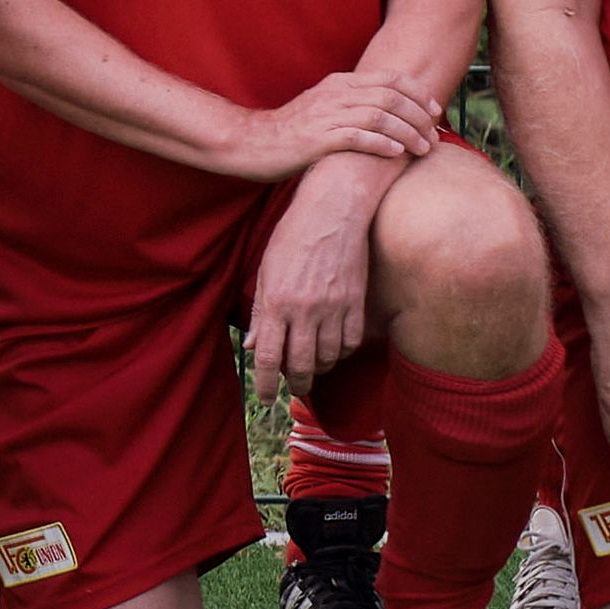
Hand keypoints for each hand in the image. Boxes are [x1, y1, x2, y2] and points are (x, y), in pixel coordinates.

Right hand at [214, 69, 439, 186]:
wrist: (253, 143)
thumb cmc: (292, 131)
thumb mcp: (324, 107)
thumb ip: (352, 104)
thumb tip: (389, 112)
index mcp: (339, 83)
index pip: (390, 78)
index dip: (419, 93)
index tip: (436, 111)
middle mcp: (335, 94)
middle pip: (390, 96)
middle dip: (419, 116)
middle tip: (435, 137)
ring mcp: (325, 115)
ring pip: (379, 116)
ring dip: (408, 133)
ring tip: (423, 149)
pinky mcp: (316, 139)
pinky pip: (356, 137)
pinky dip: (380, 143)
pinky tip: (396, 153)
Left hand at [242, 160, 379, 382]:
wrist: (333, 211)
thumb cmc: (293, 236)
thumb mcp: (266, 270)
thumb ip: (261, 312)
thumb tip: (254, 346)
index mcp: (277, 302)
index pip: (268, 358)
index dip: (264, 384)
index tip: (263, 397)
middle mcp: (305, 310)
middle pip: (300, 365)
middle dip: (295, 384)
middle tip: (293, 388)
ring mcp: (334, 308)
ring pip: (328, 358)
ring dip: (318, 368)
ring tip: (311, 366)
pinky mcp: (356, 303)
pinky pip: (350, 343)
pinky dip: (341, 352)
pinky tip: (333, 347)